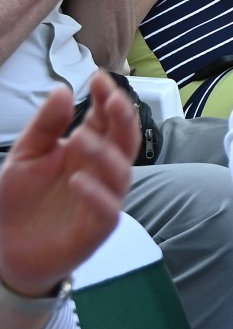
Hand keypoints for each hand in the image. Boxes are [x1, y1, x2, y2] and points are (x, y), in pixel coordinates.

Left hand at [0, 72, 137, 297]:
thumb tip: (64, 90)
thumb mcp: (24, 156)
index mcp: (89, 149)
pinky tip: (78, 181)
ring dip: (105, 153)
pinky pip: (107, 210)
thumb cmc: (19, 200)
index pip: (107, 119)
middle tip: (111, 99)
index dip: (107, 98)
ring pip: (121, 172)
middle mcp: (102, 170)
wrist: (7, 250)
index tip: (98, 78)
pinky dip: (97, 194)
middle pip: (125, 141)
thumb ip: (45, 125)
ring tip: (80, 137)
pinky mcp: (98, 227)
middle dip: (123, 118)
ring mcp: (104, 198)